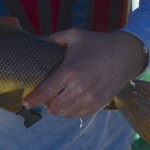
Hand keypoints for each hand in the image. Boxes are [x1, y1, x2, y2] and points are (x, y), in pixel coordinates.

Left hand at [23, 29, 145, 118]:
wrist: (124, 54)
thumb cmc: (96, 44)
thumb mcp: (74, 35)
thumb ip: (55, 38)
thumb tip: (41, 41)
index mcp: (69, 70)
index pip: (46, 92)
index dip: (33, 99)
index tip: (26, 102)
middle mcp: (79, 87)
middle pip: (54, 107)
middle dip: (47, 103)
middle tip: (48, 96)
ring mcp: (91, 98)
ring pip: (66, 113)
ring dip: (61, 107)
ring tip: (61, 97)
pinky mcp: (100, 104)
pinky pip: (80, 114)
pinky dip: (74, 109)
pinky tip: (74, 99)